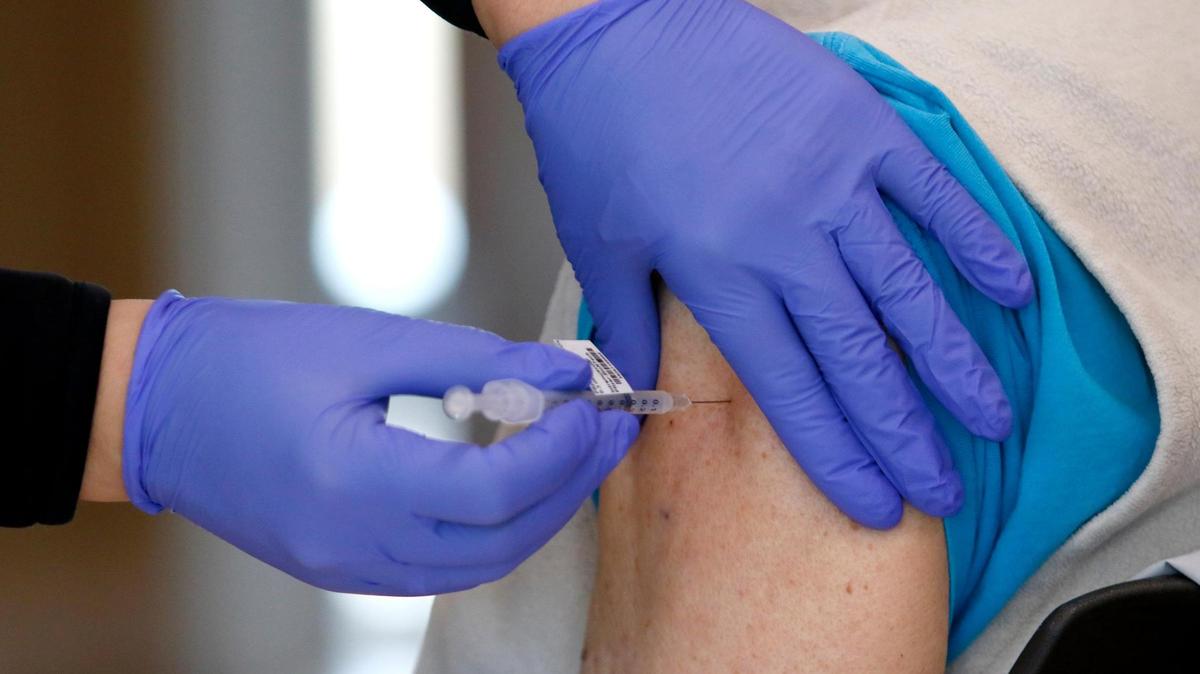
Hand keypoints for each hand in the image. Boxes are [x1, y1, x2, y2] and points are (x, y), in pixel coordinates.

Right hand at [122, 292, 636, 594]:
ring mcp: (344, 569)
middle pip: (500, 540)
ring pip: (477, 566)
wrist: (150, 405)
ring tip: (574, 449)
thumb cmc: (249, 355)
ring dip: (538, 512)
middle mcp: (353, 546)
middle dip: (569, 483)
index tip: (596, 401)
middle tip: (610, 426)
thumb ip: (474, 358)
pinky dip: (492, 529)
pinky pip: (441, 568)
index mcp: (353, 483)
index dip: (561, 448)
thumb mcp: (367, 339)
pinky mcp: (341, 569)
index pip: (495, 489)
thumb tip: (561, 368)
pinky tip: (514, 479)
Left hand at [500, 0, 1032, 526]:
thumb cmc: (597, 132)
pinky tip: (1008, 291)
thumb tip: (639, 400)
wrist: (615, 23)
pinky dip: (971, 239)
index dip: (837, 454)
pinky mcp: (857, 124)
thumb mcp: (596, 242)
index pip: (790, 391)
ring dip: (952, 360)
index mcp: (715, 277)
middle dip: (904, 434)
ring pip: (905, 288)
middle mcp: (783, 240)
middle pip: (859, 358)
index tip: (875, 503)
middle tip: (943, 490)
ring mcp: (828, 179)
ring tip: (988, 417)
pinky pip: (929, 190)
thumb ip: (631, 330)